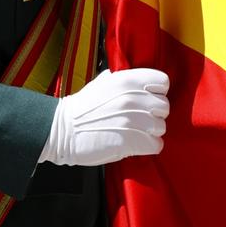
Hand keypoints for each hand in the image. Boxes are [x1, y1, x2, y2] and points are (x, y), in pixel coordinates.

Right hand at [41, 67, 170, 165]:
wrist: (61, 130)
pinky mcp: (131, 140)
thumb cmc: (81, 108)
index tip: (148, 101)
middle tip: (139, 121)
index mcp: (128, 79)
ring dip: (150, 133)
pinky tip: (135, 145)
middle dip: (153, 116)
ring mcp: (133, 119)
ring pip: (161, 127)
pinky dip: (148, 147)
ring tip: (134, 133)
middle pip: (164, 107)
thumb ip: (121, 80)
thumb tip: (135, 80)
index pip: (163, 82)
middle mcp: (134, 97)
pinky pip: (157, 145)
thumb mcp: (101, 83)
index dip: (157, 93)